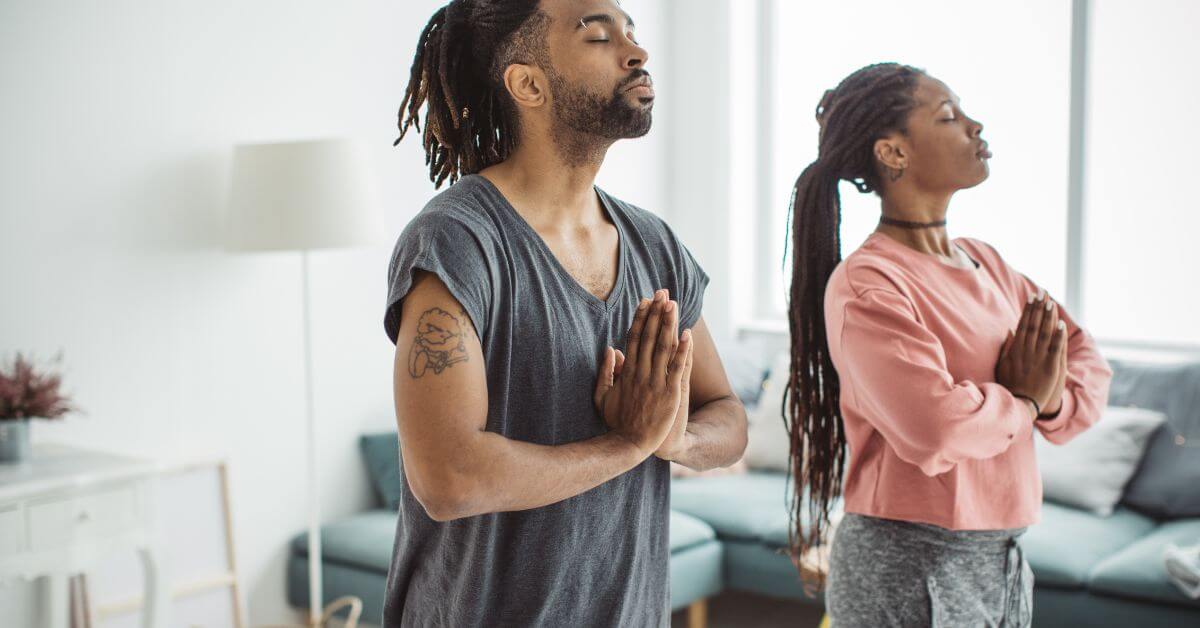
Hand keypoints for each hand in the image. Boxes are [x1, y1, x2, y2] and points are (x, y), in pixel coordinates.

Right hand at [592, 290, 689, 454]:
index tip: (645, 301)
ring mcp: (656, 382)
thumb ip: (605, 372)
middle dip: (656, 313)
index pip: (634, 338)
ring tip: (673, 304)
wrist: (629, 445)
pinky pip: (677, 368)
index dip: (640, 318)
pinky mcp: (670, 393)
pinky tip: (686, 334)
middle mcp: (641, 373)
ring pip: (663, 347)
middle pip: (650, 337)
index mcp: (627, 372)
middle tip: (662, 292)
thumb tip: (610, 349)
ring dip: (668, 324)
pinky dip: (682, 351)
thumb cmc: (616, 422)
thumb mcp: (602, 396)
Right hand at [995, 292, 1067, 414]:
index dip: (1027, 310)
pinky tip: (1061, 324)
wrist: (1020, 404)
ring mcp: (1038, 359)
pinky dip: (1058, 336)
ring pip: (1044, 334)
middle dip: (1038, 308)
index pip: (1022, 325)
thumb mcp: (1002, 365)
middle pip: (1033, 326)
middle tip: (1042, 293)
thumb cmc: (1010, 385)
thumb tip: (1009, 331)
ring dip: (1048, 318)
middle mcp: (1026, 352)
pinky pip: (1055, 349)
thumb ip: (1006, 348)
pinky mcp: (1050, 368)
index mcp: (1015, 350)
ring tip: (1051, 303)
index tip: (1031, 297)